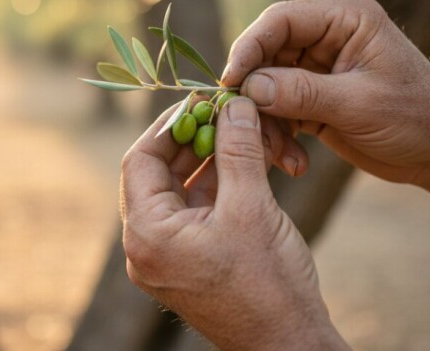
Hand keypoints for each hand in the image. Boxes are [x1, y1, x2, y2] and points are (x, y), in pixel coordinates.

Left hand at [121, 97, 348, 349]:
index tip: (201, 102)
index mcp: (148, 234)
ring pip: (180, 190)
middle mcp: (147, 246)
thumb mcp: (251, 208)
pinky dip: (218, 186)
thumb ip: (238, 150)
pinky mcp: (189, 262)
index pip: (140, 160)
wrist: (289, 344)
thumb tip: (232, 103)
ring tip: (241, 133)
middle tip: (224, 112)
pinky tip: (245, 164)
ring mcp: (167, 256)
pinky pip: (195, 211)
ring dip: (210, 161)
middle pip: (158, 174)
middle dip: (193, 140)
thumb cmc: (269, 286)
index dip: (169, 124)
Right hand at [221, 0, 429, 184]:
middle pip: (266, 54)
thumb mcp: (359, 104)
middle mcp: (326, 36)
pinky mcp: (311, 98)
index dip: (249, 47)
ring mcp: (317, 68)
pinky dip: (278, 136)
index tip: (230, 81)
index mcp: (345, 18)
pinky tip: (293, 163)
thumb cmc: (417, 118)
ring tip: (280, 156)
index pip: (281, 20)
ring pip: (265, 86)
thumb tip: (248, 87)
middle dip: (254, 93)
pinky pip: (277, 111)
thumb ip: (302, 92)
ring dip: (266, 123)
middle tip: (243, 126)